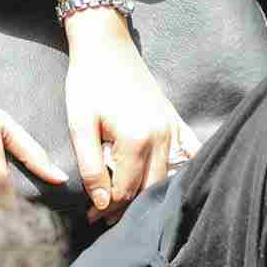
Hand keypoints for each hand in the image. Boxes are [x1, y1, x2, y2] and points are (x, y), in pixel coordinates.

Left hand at [62, 7, 199, 223]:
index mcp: (136, 139)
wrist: (107, 46)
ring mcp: (173, 131)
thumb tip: (101, 203)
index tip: (91, 218)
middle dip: (126, 208)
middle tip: (105, 220)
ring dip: (147, 197)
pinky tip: (171, 190)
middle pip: (148, 190)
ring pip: (166, 179)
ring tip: (127, 208)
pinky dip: (180, 176)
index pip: (126, 190)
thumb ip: (91, 166)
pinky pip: (187, 158)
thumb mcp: (80, 124)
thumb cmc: (89, 82)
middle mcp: (161, 138)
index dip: (107, 208)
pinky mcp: (176, 124)